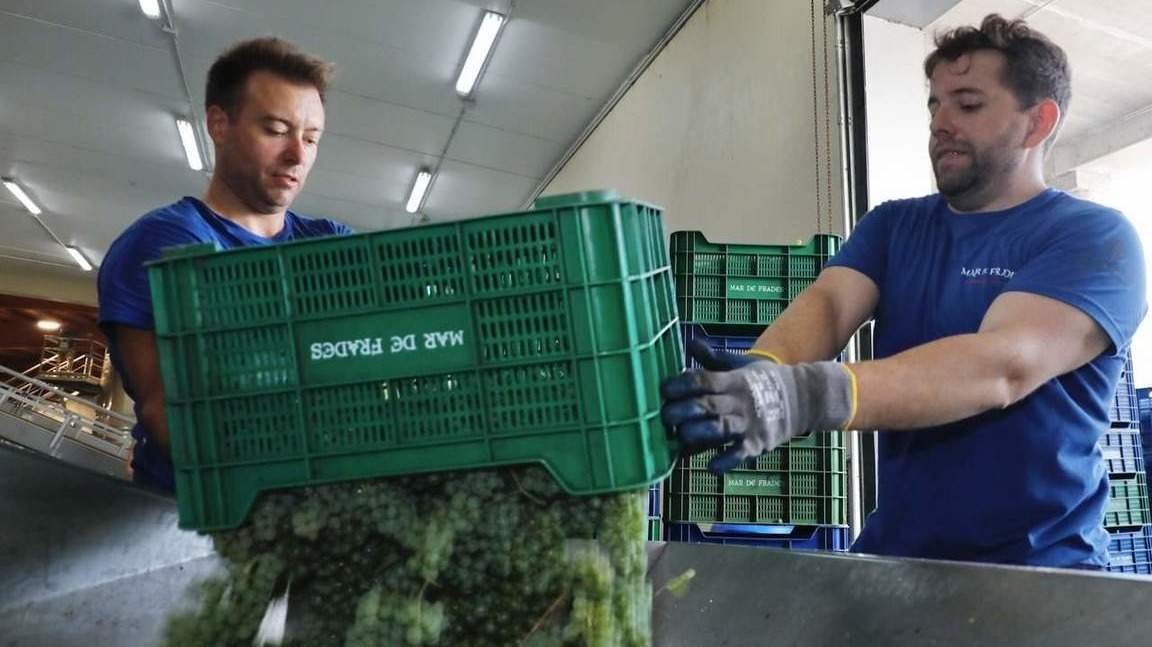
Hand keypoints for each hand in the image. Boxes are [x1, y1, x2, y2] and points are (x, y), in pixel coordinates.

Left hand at [661, 339, 855, 472]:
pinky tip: (712, 467)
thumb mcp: (741, 364)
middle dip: (684, 411)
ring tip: (682, 438)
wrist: (804, 398)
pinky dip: (727, 461)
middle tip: (665, 416)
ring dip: (699, 434)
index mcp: (733, 380)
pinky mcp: (758, 443)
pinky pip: (741, 454)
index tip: (664, 390)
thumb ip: (714, 358)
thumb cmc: (764, 380)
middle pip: (708, 405)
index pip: (704, 380)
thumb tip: (690, 342)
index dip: (682, 384)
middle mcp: (739, 401)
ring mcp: (749, 423)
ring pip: (721, 429)